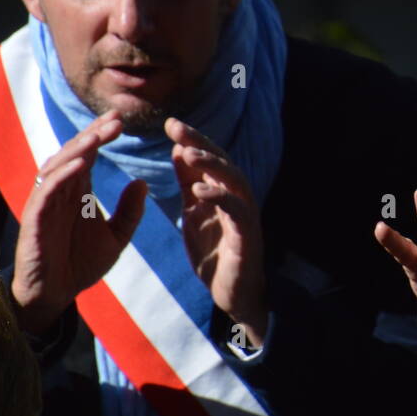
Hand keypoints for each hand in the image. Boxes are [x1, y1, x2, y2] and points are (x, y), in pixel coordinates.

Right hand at [12, 110, 148, 333]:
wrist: (57, 296)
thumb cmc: (81, 264)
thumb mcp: (117, 237)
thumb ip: (130, 211)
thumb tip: (143, 182)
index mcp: (78, 192)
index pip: (89, 155)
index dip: (101, 136)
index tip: (122, 120)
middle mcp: (60, 192)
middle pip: (74, 154)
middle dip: (93, 135)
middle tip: (116, 120)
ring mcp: (45, 204)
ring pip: (57, 167)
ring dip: (77, 149)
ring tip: (98, 136)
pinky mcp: (34, 220)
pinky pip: (45, 193)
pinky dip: (61, 176)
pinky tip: (80, 166)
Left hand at [167, 118, 267, 347]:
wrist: (233, 292)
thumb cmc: (216, 252)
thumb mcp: (196, 212)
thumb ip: (189, 182)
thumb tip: (179, 149)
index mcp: (222, 190)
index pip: (208, 157)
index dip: (191, 139)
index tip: (169, 123)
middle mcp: (237, 196)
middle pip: (221, 160)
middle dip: (199, 142)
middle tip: (176, 127)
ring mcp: (244, 213)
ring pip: (232, 178)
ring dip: (211, 164)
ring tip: (188, 152)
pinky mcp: (247, 233)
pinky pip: (236, 209)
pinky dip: (219, 196)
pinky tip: (199, 189)